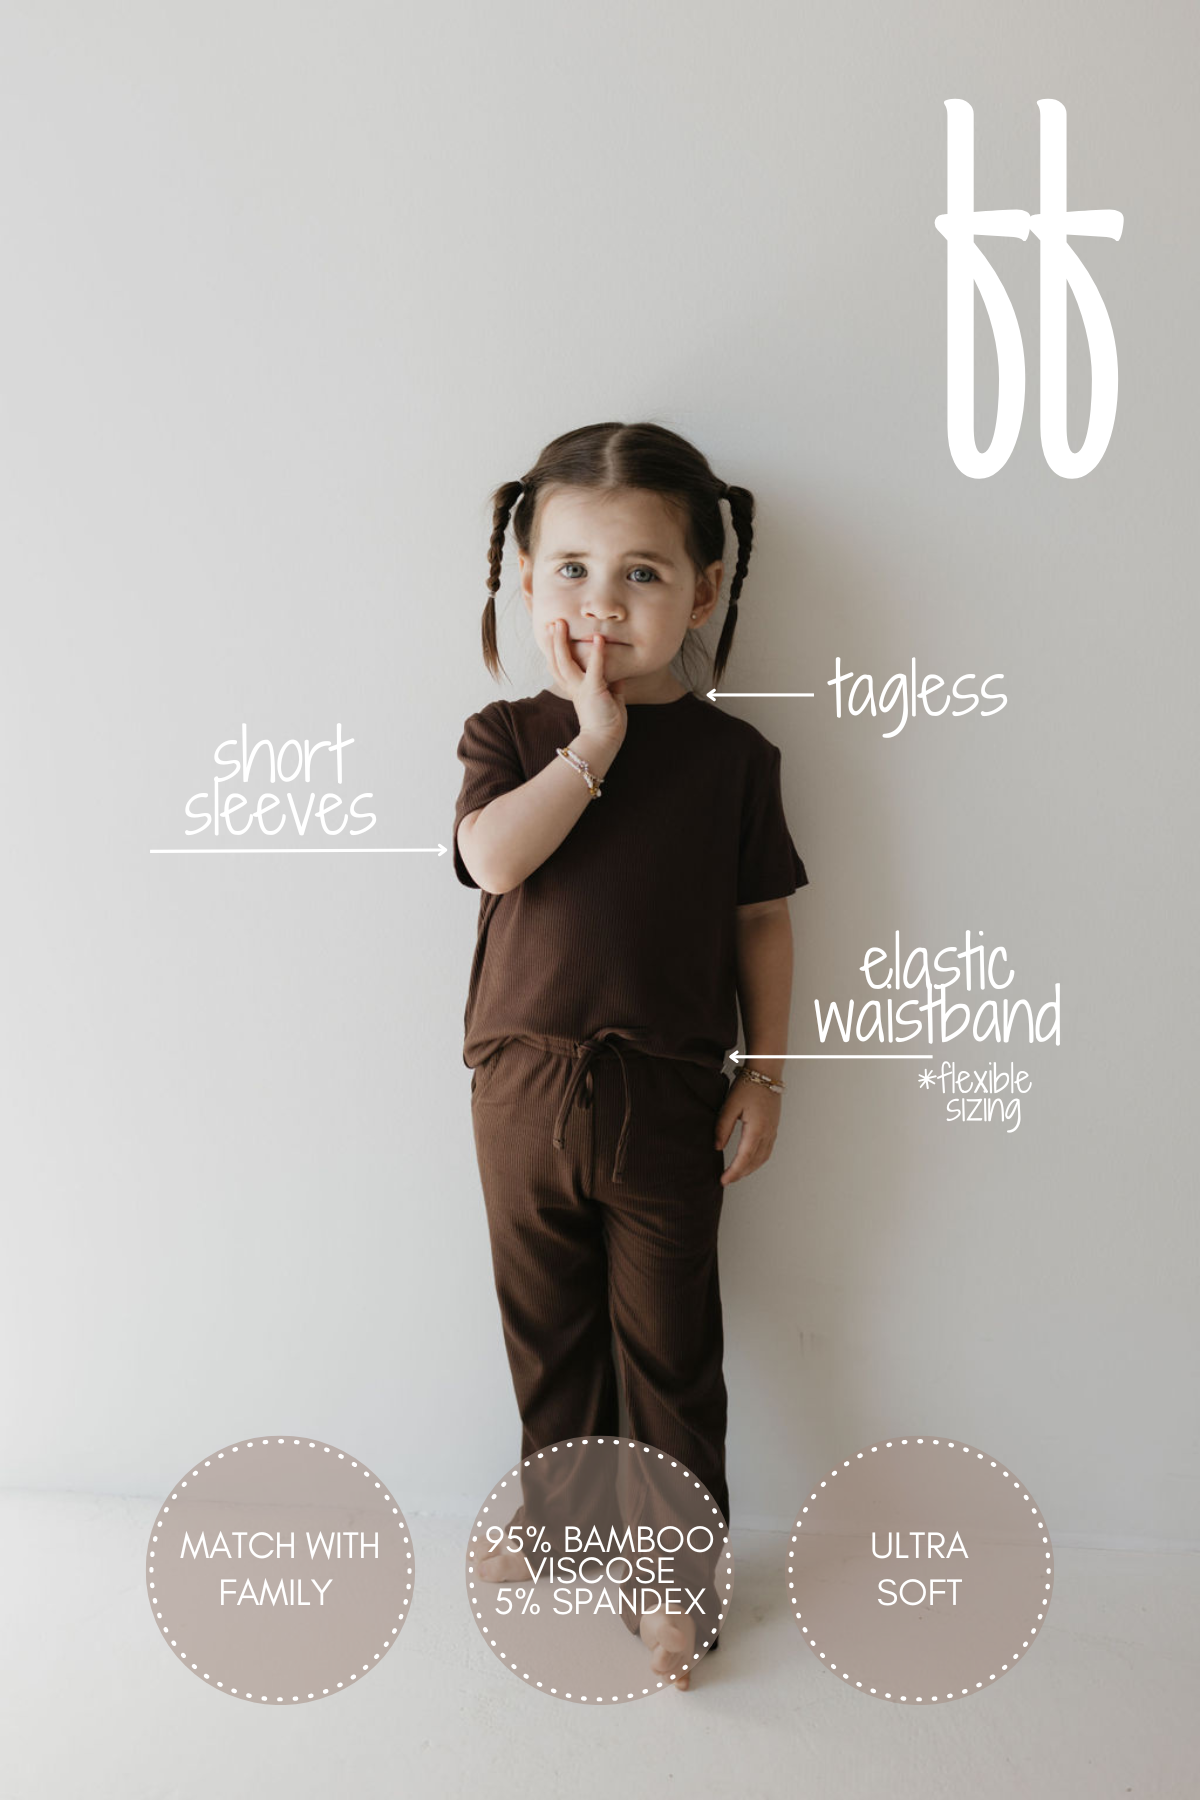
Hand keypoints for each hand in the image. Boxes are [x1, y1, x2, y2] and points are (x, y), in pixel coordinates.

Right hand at [543, 620, 626, 749]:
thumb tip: (619, 674)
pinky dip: (597, 653)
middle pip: (555, 660)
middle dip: (552, 641)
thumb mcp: (610, 699)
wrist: (604, 741)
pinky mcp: (593, 691)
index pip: (558, 666)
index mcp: (573, 689)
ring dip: (562, 641)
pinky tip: (598, 638)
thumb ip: (611, 685)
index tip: (551, 633)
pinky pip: (594, 669)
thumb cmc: (607, 723)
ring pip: (564, 662)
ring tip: (560, 624)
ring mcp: (581, 688)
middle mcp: (572, 687)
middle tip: (551, 622)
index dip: (552, 649)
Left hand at [715, 1077, 780, 1184]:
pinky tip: (749, 1161)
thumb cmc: (747, 1085)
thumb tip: (716, 1147)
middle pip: (755, 1162)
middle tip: (726, 1180)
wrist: (766, 1072)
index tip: (723, 1180)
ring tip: (736, 1174)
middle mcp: (767, 1132)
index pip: (744, 1157)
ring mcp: (773, 1130)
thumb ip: (722, 1127)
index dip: (734, 1172)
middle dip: (741, 1173)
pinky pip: (767, 1150)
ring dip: (750, 1169)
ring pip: (763, 1158)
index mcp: (756, 1128)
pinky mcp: (773, 1127)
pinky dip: (757, 1160)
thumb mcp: (730, 1105)